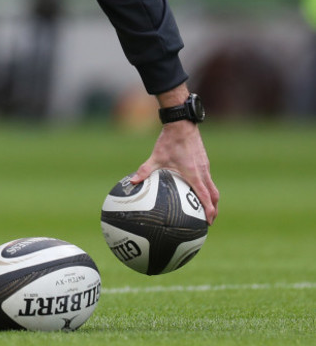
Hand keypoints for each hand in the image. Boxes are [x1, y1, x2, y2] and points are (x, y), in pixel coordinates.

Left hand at [129, 84, 218, 223]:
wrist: (182, 123)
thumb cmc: (170, 140)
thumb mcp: (156, 157)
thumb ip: (144, 170)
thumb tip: (132, 182)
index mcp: (193, 173)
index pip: (205, 196)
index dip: (208, 210)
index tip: (208, 222)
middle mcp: (202, 171)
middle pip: (214, 194)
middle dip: (213, 209)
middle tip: (208, 222)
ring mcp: (204, 166)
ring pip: (212, 187)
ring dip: (211, 199)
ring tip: (205, 210)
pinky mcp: (203, 161)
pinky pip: (208, 179)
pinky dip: (207, 189)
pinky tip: (196, 191)